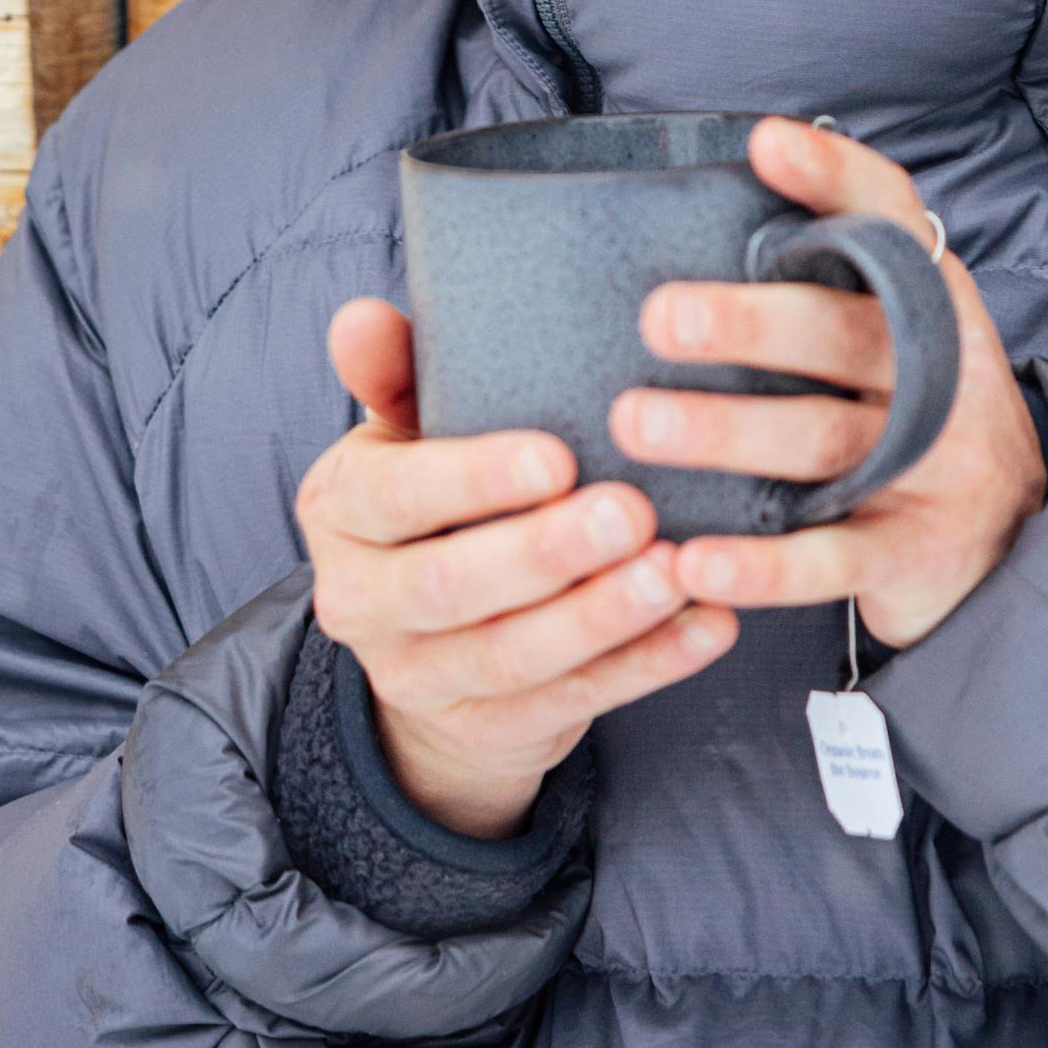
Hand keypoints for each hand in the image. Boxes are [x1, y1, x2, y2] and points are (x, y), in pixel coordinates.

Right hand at [295, 297, 738, 840]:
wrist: (427, 645)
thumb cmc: (434, 504)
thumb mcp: (405, 436)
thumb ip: (394, 374)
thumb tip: (361, 317)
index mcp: (340, 512)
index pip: (394, 496)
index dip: (472, 481)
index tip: (556, 457)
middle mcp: (361, 601)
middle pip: (449, 585)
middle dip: (545, 552)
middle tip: (632, 512)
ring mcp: (419, 677)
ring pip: (513, 655)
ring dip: (602, 616)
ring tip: (676, 572)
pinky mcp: (486, 730)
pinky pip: (572, 702)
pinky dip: (646, 665)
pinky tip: (707, 624)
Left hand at [612, 115, 1044, 649]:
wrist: (1008, 545)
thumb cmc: (910, 416)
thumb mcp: (890, 340)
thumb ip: (822, 282)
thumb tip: (681, 209)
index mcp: (932, 303)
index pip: (893, 221)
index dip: (836, 179)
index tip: (764, 142)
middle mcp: (944, 375)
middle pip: (845, 334)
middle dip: (750, 324)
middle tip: (658, 318)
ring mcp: (937, 468)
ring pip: (825, 442)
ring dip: (727, 433)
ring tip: (636, 423)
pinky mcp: (914, 554)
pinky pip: (834, 561)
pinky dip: (763, 566)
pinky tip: (691, 560)